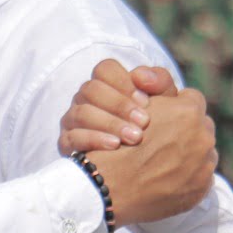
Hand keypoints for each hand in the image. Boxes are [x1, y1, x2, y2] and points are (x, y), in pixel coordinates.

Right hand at [61, 60, 178, 155]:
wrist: (144, 163)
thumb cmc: (154, 125)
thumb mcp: (164, 102)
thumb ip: (159, 82)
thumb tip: (142, 76)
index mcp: (106, 84)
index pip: (105, 69)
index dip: (123, 81)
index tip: (145, 100)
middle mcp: (86, 98)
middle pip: (91, 89)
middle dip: (120, 105)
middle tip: (144, 122)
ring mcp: (73, 119)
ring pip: (82, 112)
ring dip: (110, 123)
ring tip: (135, 137)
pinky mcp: (68, 142)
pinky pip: (72, 137)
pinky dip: (94, 139)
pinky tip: (115, 145)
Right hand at [87, 83, 215, 224]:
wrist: (111, 185)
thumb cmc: (119, 141)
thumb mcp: (136, 105)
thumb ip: (160, 94)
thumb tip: (176, 95)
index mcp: (188, 112)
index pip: (193, 98)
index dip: (177, 107)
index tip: (166, 116)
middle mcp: (203, 137)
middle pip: (202, 126)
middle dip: (188, 130)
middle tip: (165, 139)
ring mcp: (205, 164)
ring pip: (204, 151)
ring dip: (191, 153)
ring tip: (166, 160)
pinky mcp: (202, 187)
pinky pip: (202, 176)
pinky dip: (189, 175)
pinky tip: (168, 177)